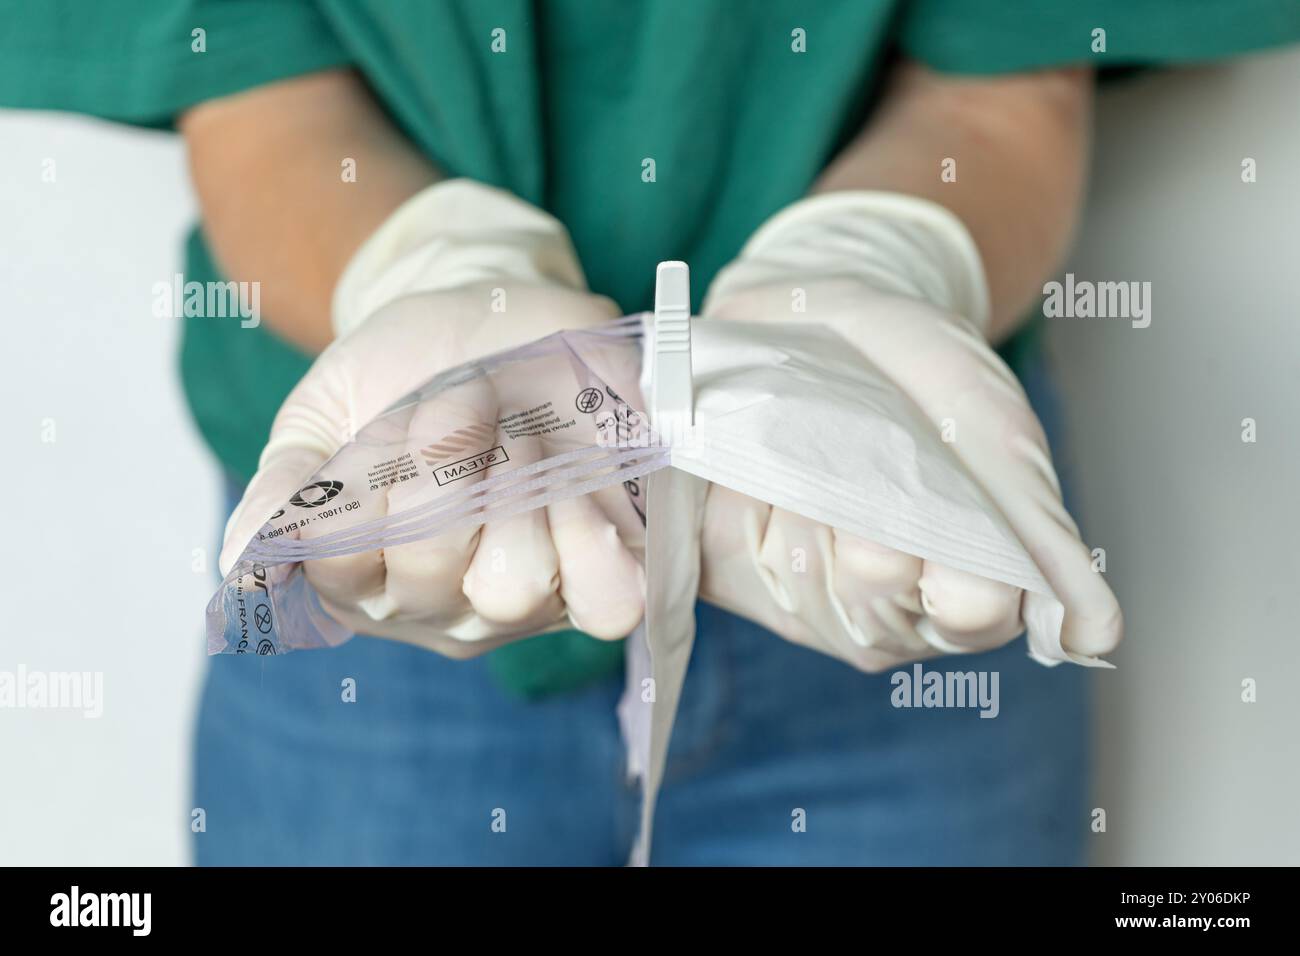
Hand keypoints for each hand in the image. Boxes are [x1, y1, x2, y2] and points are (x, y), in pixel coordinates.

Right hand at [219, 180, 647, 656]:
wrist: (502, 321)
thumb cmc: (406, 368)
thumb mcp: (329, 409)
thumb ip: (289, 483)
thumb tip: (241, 561)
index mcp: (364, 573)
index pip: (339, 565)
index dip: (364, 485)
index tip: (390, 423)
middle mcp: (443, 605)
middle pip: (432, 579)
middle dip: (444, 467)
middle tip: (463, 404)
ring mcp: (528, 599)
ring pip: (515, 589)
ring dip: (516, 487)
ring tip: (521, 435)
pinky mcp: (604, 572)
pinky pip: (610, 600)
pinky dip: (596, 540)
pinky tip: (578, 484)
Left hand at [698, 192, 1121, 670]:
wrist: (817, 314)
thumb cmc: (918, 374)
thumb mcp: (994, 436)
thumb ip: (1039, 534)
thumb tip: (1097, 640)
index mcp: (971, 590)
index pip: (976, 614)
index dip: (956, 556)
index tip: (941, 488)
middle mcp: (891, 613)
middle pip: (882, 605)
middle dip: (876, 520)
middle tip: (872, 452)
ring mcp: (814, 601)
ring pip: (814, 585)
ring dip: (813, 501)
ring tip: (817, 448)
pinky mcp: (739, 575)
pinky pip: (745, 563)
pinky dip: (757, 503)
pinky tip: (765, 473)